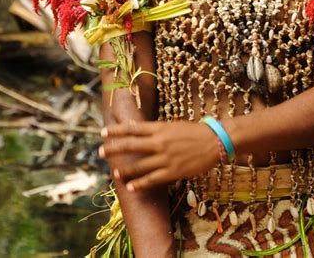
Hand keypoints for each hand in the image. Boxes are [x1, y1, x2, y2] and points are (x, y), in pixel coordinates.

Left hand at [99, 120, 219, 190]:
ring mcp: (165, 158)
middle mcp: (160, 142)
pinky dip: (140, 184)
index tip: (103, 132)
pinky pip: (152, 179)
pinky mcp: (173, 171)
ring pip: (139, 165)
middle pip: (131, 145)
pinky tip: (131, 187)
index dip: (117, 130)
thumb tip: (136, 128)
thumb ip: (155, 129)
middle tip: (99, 151)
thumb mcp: (173, 125)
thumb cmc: (193, 132)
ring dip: (125, 170)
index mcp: (160, 128)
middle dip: (114, 148)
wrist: (214, 142)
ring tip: (115, 173)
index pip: (133, 128)